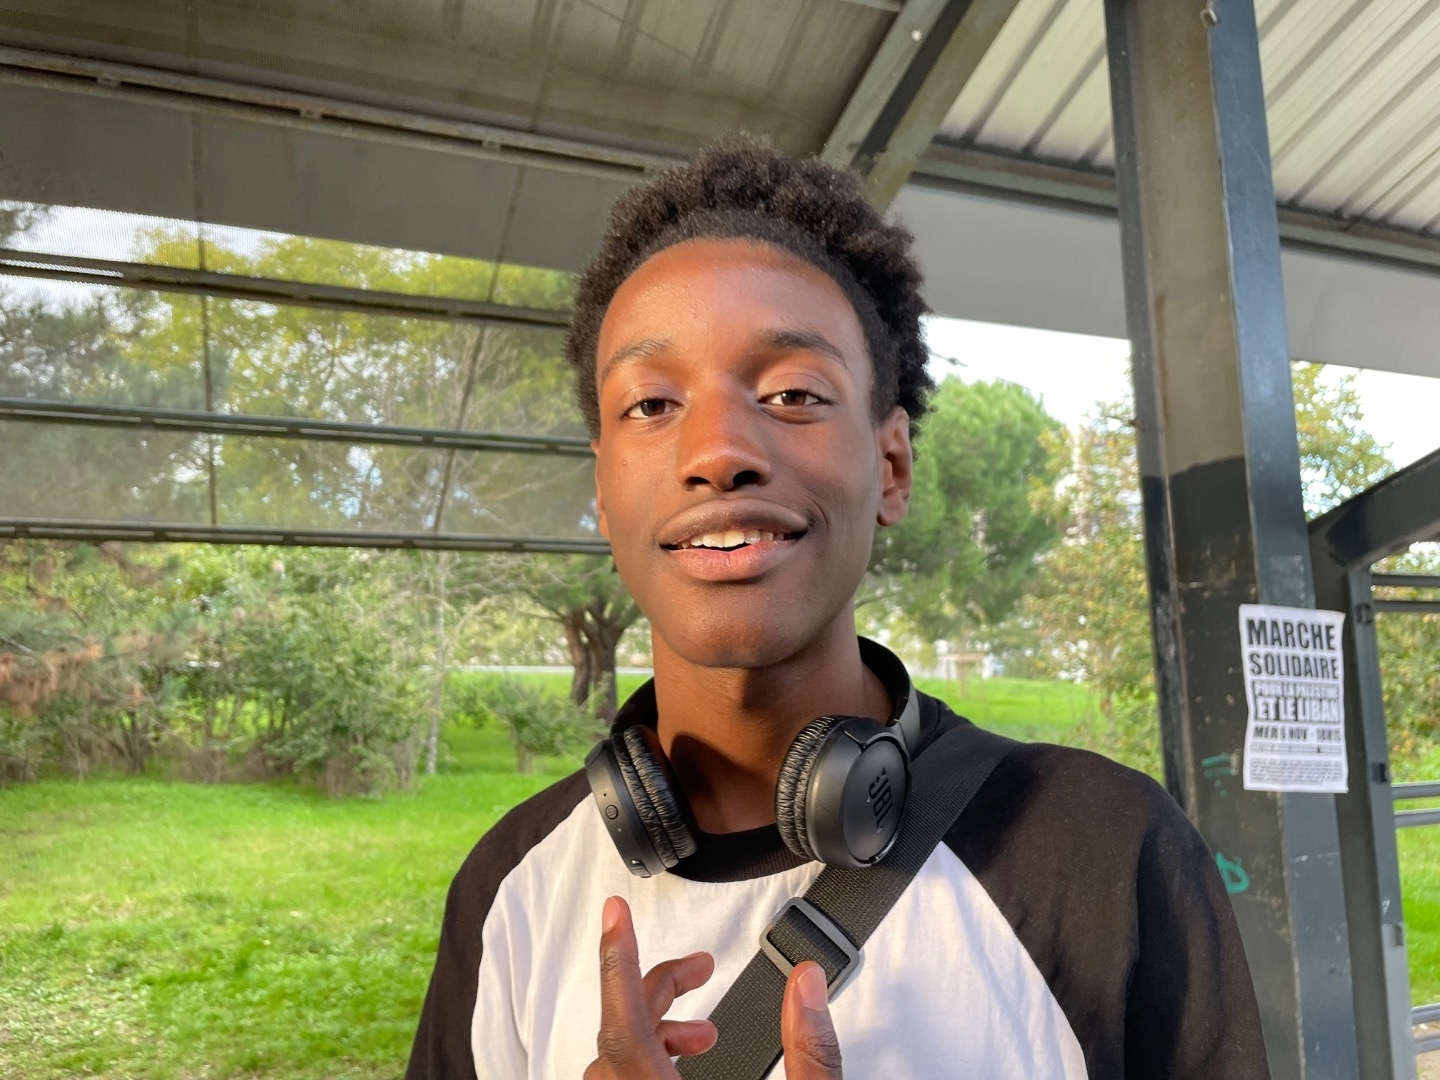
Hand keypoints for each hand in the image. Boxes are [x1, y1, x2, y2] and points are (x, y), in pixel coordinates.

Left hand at [583, 895, 843, 1078]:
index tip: (615, 912)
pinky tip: (682, 1065)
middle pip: (619, 1035)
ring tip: (702, 1031)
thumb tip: (806, 982)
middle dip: (656, 987)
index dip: (619, 959)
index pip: (625, 1022)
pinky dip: (642, 1059)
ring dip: (651, 1030)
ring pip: (612, 1064)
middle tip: (698, 966)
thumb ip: (811, 1052)